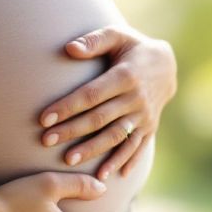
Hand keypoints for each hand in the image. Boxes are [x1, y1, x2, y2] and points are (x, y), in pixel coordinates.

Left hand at [39, 24, 177, 180]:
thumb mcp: (117, 35)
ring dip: (93, 150)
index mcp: (125, 76)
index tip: (44, 118)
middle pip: (99, 119)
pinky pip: (135, 147)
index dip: (68, 106)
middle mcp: (136, 99)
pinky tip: (105, 175)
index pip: (91, 95)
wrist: (167, 66)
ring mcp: (144, 116)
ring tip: (69, 161)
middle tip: (46, 141)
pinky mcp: (149, 128)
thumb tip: (69, 48)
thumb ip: (94, 41)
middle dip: (72, 131)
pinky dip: (122, 162)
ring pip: (115, 137)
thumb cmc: (132, 47)